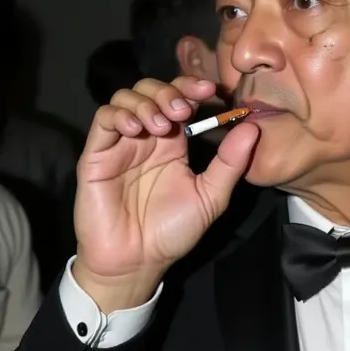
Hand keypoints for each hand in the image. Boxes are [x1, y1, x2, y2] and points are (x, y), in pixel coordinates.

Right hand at [72, 77, 259, 310]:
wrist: (137, 262)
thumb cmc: (172, 232)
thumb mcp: (210, 196)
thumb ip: (230, 163)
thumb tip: (252, 127)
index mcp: (174, 142)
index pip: (180, 99)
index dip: (192, 87)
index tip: (210, 90)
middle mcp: (147, 136)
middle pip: (151, 89)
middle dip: (168, 90)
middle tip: (182, 109)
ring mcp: (120, 143)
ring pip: (126, 97)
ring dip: (145, 102)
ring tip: (160, 123)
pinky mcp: (97, 154)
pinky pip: (103, 119)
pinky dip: (119, 115)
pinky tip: (136, 130)